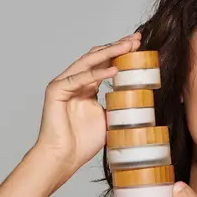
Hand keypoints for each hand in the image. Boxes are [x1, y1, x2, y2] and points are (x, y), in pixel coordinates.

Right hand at [32, 33, 140, 189]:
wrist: (64, 157)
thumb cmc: (83, 141)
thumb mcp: (109, 117)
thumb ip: (118, 102)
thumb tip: (138, 96)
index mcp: (87, 85)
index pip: (105, 62)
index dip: (121, 53)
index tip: (140, 45)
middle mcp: (75, 80)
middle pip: (98, 56)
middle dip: (118, 46)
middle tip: (136, 39)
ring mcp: (64, 83)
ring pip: (89, 61)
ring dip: (110, 52)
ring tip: (128, 47)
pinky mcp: (56, 90)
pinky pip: (80, 78)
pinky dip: (97, 73)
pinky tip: (114, 70)